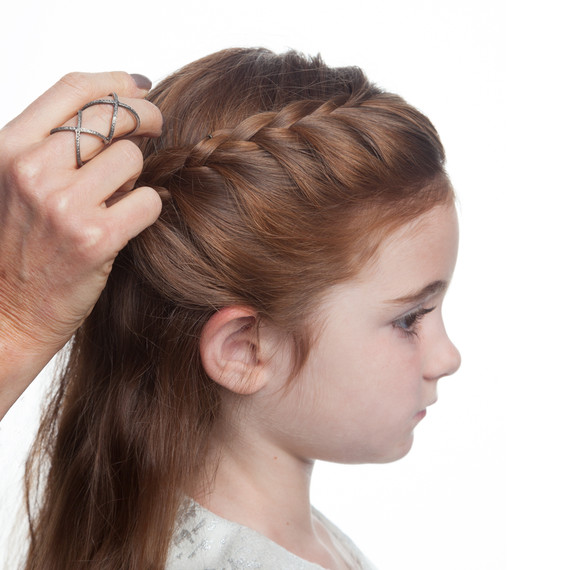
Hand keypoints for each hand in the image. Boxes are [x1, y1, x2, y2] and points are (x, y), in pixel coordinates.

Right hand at [0, 72, 162, 416]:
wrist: (8, 313)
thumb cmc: (17, 249)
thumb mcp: (16, 185)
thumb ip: (53, 150)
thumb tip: (115, 117)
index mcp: (9, 149)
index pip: (72, 90)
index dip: (115, 81)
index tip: (138, 86)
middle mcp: (32, 170)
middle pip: (112, 119)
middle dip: (145, 119)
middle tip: (156, 129)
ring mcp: (63, 205)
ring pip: (133, 160)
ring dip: (138, 176)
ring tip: (121, 197)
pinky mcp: (96, 239)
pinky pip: (147, 201)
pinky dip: (149, 208)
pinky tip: (134, 219)